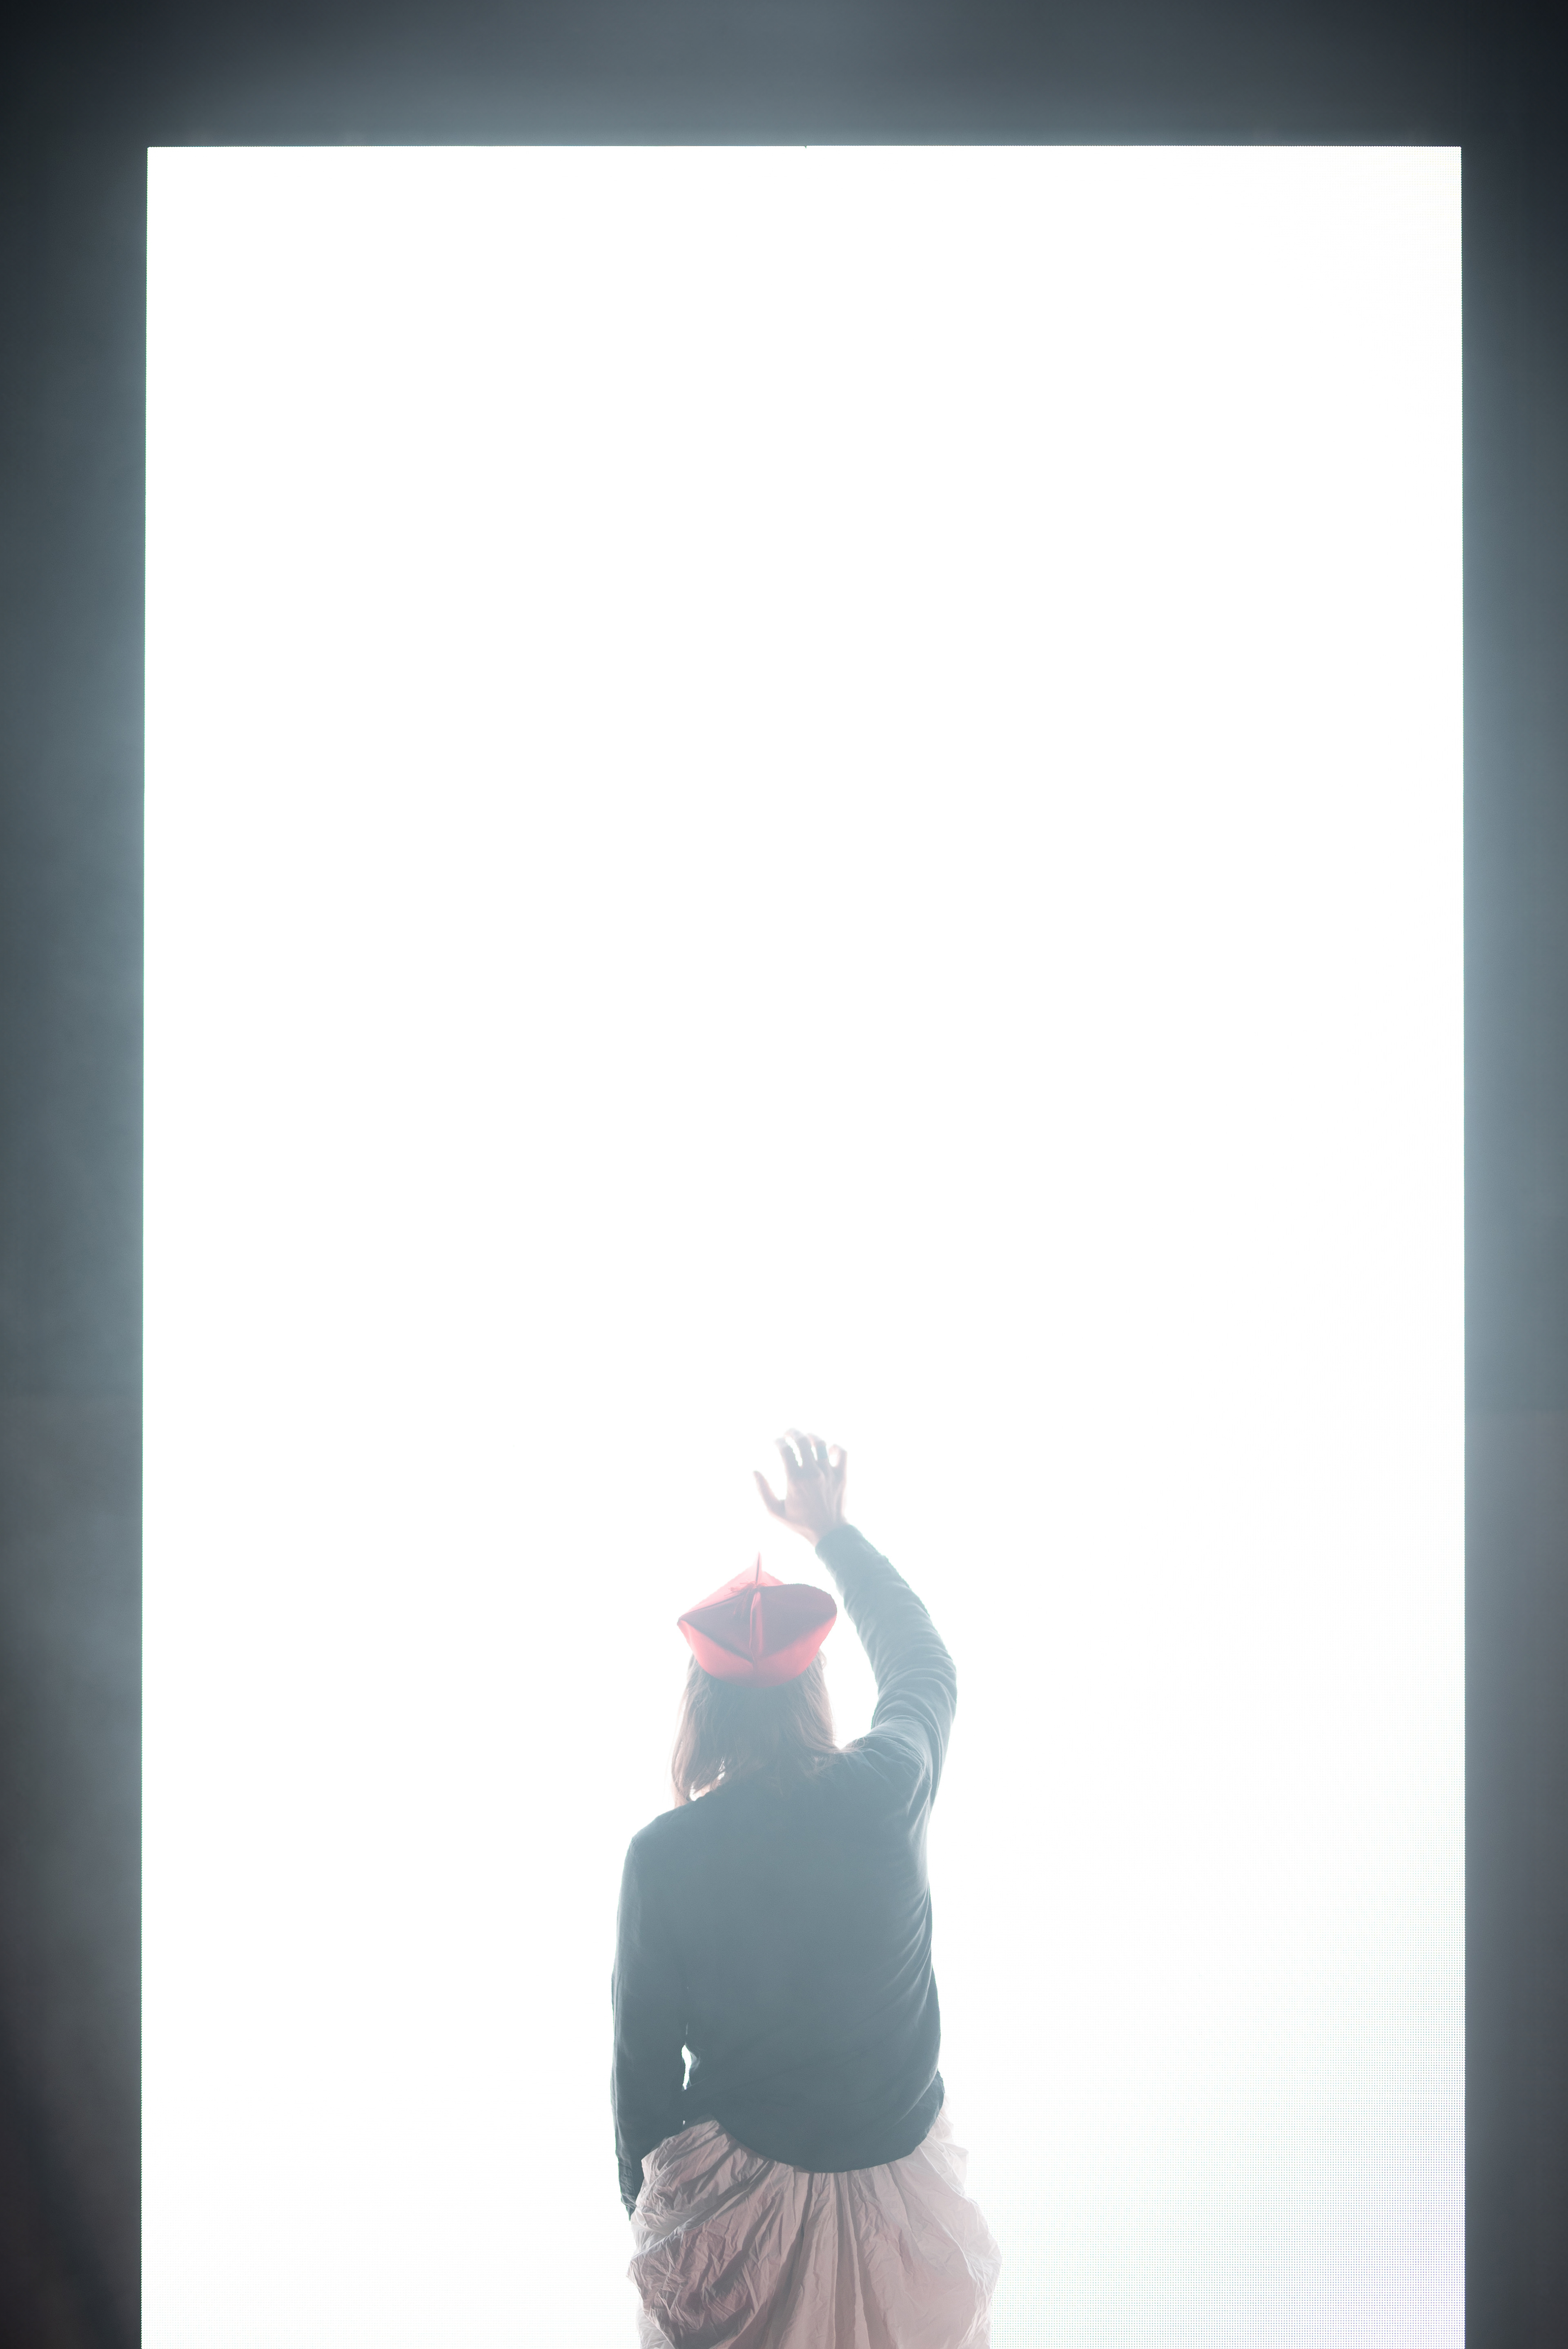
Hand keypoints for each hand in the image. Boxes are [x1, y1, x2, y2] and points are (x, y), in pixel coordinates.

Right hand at [754, 1430, 847, 1545]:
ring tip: (805, 1436)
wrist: (829, 1532)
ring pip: (821, 1444)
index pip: (785, 1450)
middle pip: (803, 1441)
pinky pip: (842, 1452)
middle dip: (792, 1432)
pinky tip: (827, 1449)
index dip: (778, 1441)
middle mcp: (813, 1473)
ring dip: (811, 1436)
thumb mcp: (775, 1512)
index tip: (774, 1441)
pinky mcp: (842, 1475)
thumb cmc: (801, 1523)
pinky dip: (835, 1447)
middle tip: (788, 1432)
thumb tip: (754, 1471)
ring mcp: (829, 1473)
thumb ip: (763, 1491)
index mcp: (795, 1480)